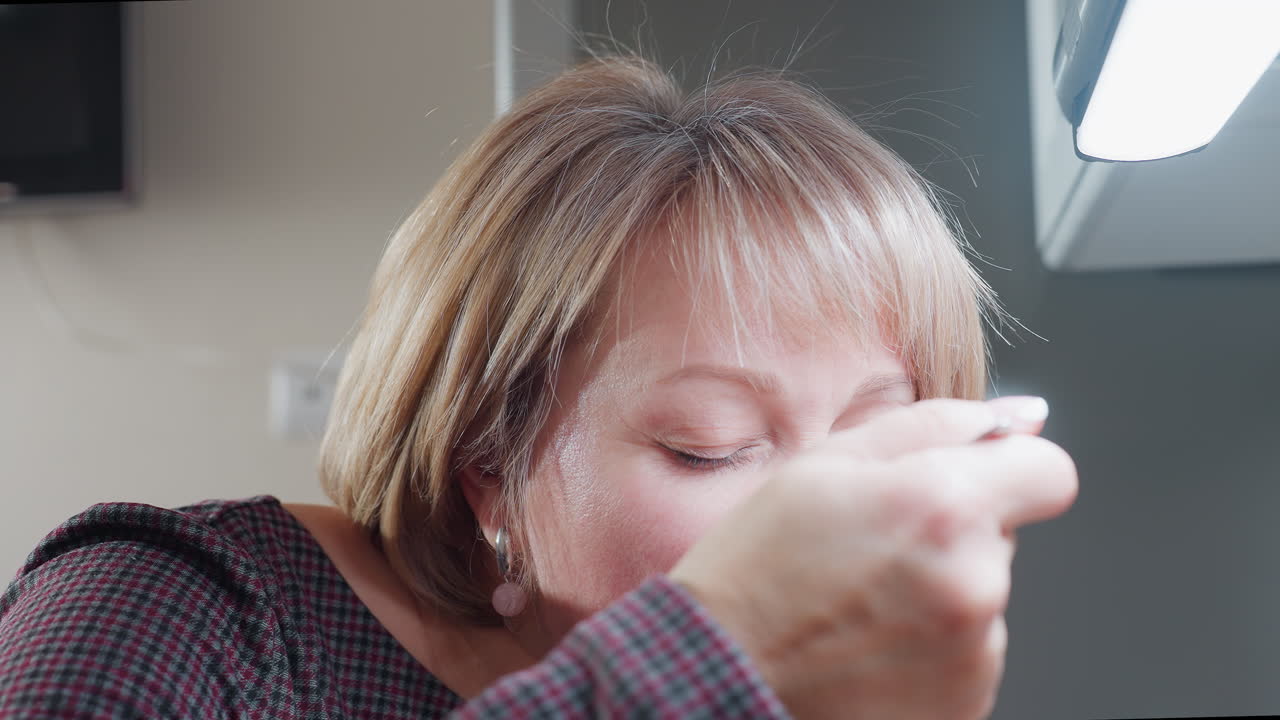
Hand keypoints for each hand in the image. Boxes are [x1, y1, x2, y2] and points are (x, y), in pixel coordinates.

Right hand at [669, 397, 1076, 719]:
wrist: (716, 678)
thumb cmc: (756, 564)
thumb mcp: (825, 464)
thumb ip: (934, 424)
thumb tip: (1021, 417)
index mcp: (944, 506)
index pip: (1050, 472)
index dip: (1010, 468)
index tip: (966, 482)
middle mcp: (977, 582)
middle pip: (1004, 534)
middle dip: (952, 530)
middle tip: (867, 549)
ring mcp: (975, 653)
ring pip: (983, 594)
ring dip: (939, 590)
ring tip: (858, 603)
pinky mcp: (967, 704)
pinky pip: (969, 652)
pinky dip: (929, 645)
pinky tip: (867, 645)